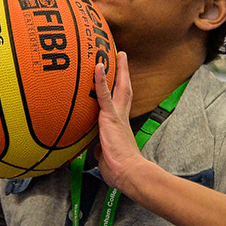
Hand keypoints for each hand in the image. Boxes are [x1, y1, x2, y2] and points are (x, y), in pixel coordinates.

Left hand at [92, 51, 144, 191]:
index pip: (119, 104)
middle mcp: (121, 118)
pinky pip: (103, 94)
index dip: (118, 90)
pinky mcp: (110, 117)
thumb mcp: (106, 157)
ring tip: (115, 52)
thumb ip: (101, 150)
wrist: (129, 173)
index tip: (119, 80)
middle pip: (124, 89)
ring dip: (116, 69)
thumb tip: (96, 150)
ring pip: (116, 87)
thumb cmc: (119, 171)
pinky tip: (97, 65)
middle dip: (122, 73)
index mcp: (120, 126)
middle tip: (122, 57)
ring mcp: (116, 116)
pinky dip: (99, 80)